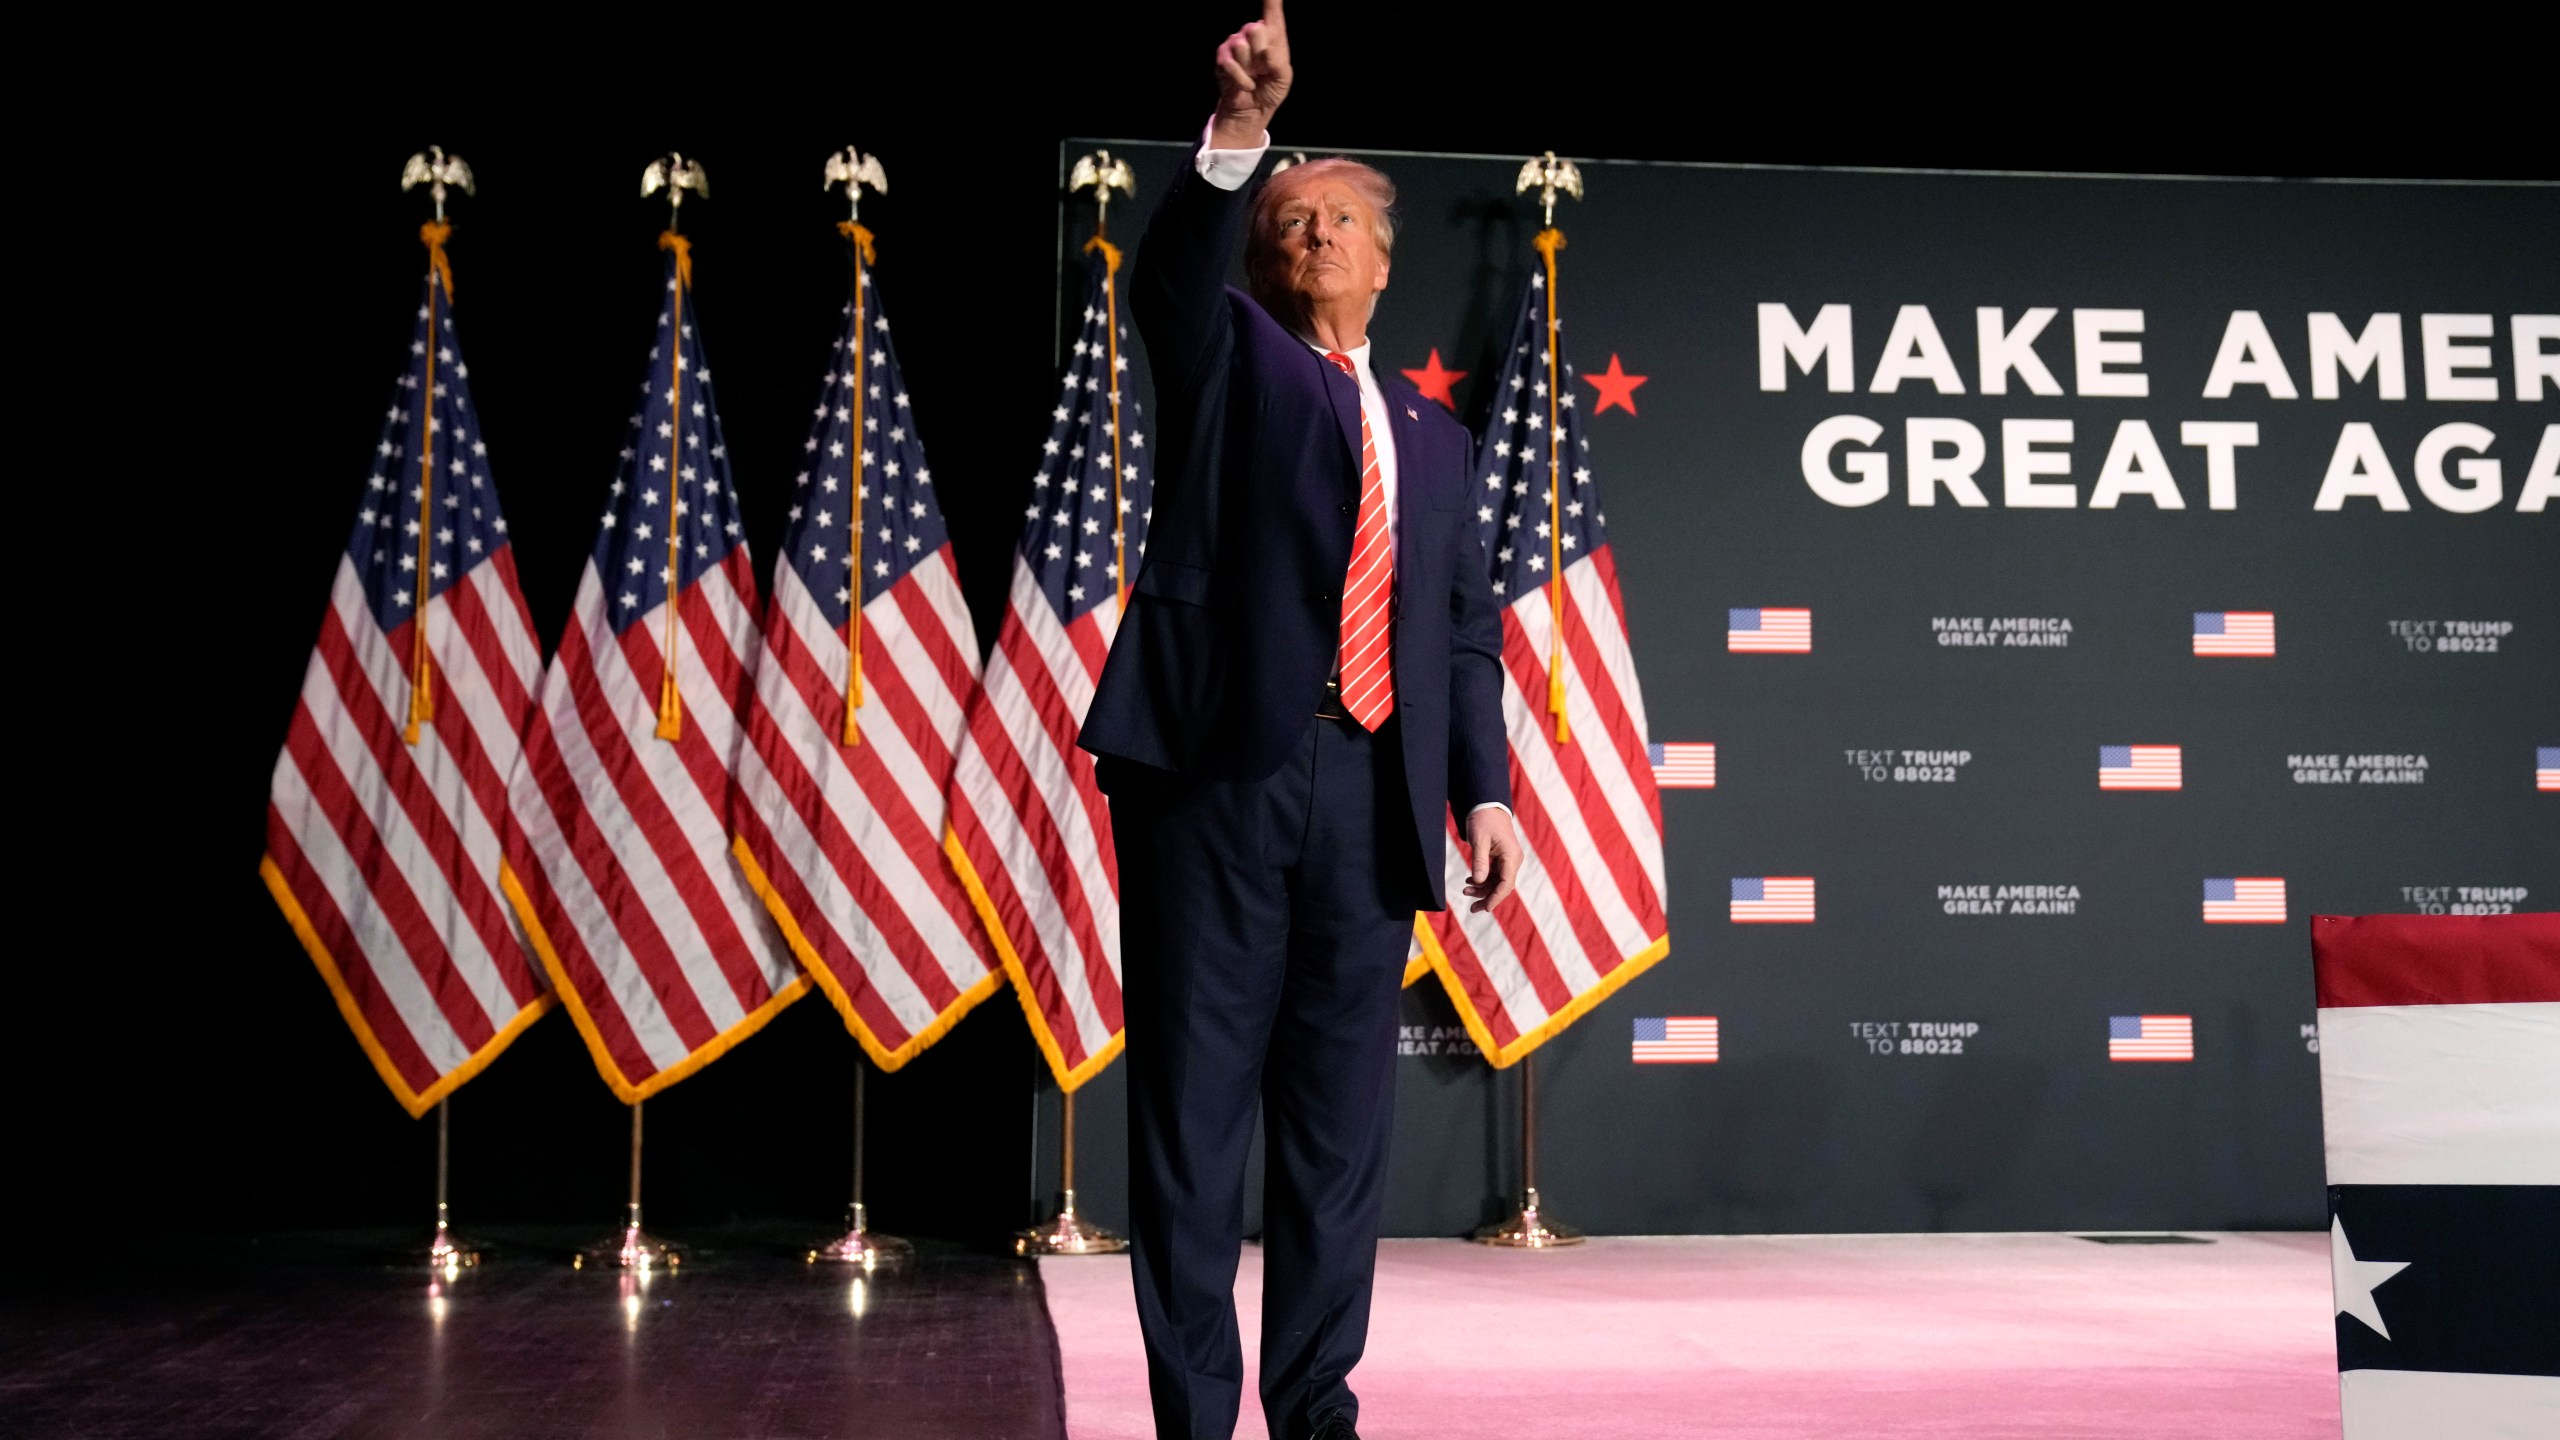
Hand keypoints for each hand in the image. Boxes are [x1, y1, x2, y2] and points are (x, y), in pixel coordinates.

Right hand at [1211, 0, 1290, 149]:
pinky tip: (1246, 84)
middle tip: (1263, 69)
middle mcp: (1252, 33)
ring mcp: (1235, 43)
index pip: (1273, 11)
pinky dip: (1241, 79)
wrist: (1254, 110)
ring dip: (1250, 69)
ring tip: (1254, 76)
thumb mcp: (1283, 77)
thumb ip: (1279, 62)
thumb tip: (1265, 51)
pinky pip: (1230, 63)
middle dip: (1260, 53)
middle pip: (1255, 28)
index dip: (1271, 0)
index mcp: (1273, 34)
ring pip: (1241, 47)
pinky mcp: (1222, 57)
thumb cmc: (1271, 89)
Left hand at [1462, 807, 1521, 913]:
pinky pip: (1494, 875)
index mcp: (1511, 856)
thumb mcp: (1479, 840)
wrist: (1487, 806)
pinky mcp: (1502, 858)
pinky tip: (1470, 882)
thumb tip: (1477, 881)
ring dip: (1483, 889)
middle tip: (1471, 908)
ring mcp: (1508, 860)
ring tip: (1465, 891)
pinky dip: (1483, 880)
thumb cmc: (1483, 820)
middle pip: (1502, 886)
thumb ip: (1479, 861)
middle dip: (1487, 898)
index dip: (1496, 898)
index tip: (1485, 909)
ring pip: (1497, 882)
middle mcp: (1513, 860)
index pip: (1506, 884)